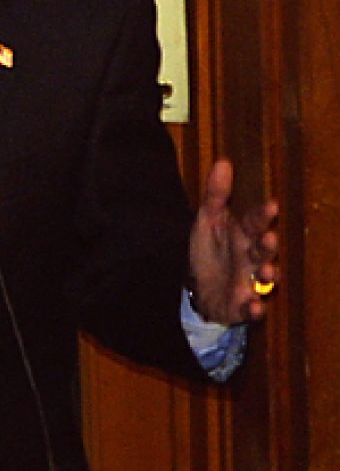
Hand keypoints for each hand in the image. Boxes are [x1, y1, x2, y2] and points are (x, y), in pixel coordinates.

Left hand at [187, 159, 278, 324]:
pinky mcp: (241, 305)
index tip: (271, 205)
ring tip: (266, 271)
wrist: (198, 288)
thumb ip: (215, 194)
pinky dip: (254, 309)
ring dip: (267, 275)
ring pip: (263, 279)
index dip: (262, 216)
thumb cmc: (209, 250)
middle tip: (270, 239)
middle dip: (267, 246)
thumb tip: (223, 161)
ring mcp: (248, 282)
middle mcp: (250, 258)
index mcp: (242, 236)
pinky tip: (255, 307)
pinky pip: (251, 308)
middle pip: (262, 250)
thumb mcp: (207, 220)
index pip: (254, 223)